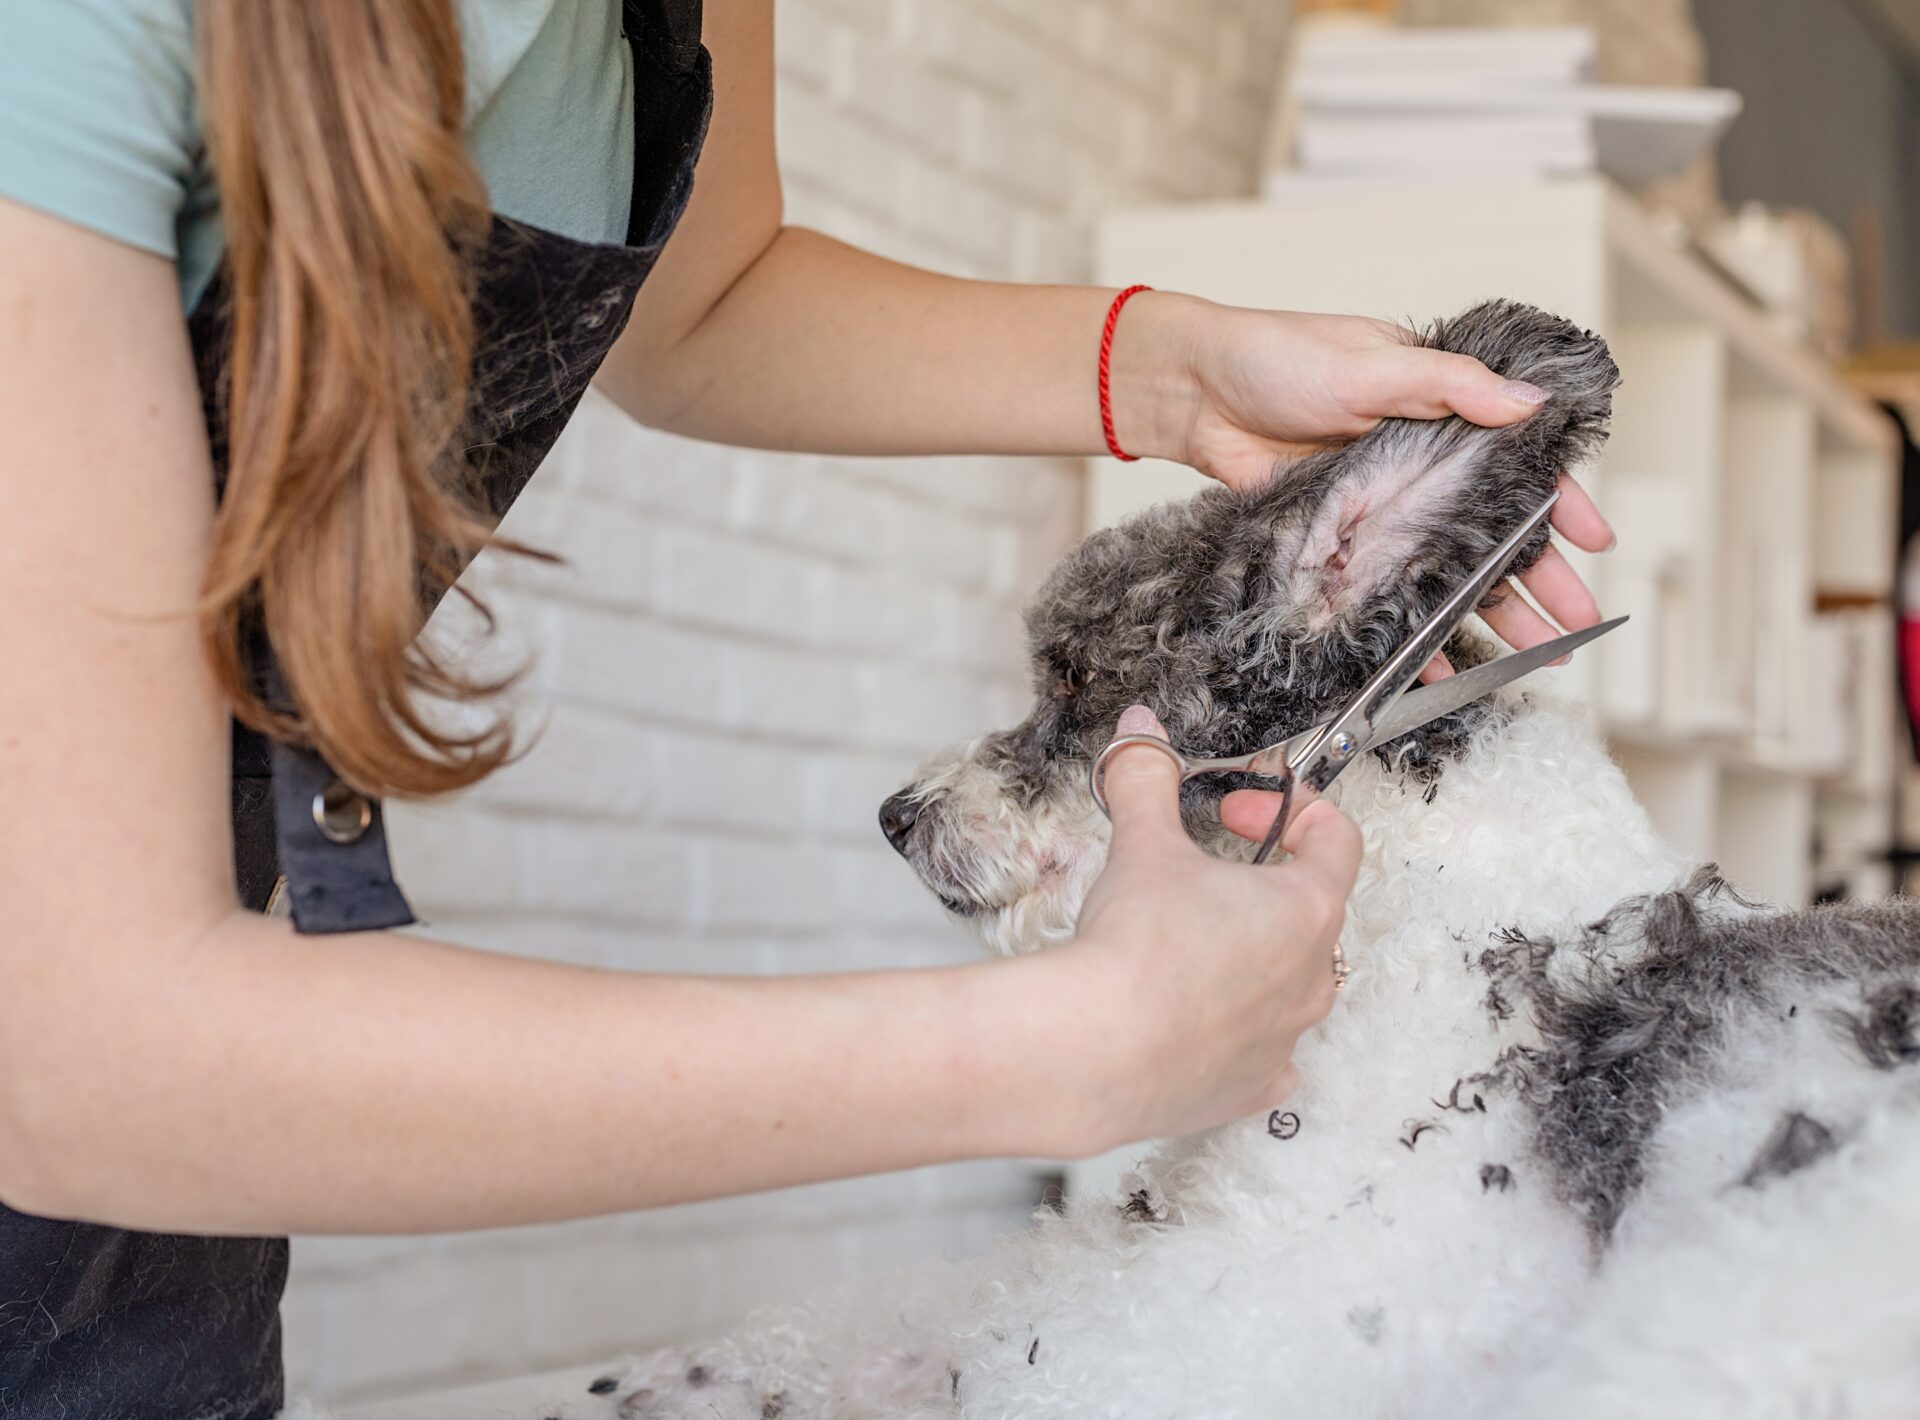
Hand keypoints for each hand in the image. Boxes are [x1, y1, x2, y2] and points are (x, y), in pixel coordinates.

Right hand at [1051, 706, 1361, 1152]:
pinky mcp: (1251, 1089)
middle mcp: (1313, 978)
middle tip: (1195, 875)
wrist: (1095, 1052)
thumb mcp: (1141, 844)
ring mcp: (1287, 1041)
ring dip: (1250, 959)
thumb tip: (1140, 729)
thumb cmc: (1136, 946)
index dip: (1287, 810)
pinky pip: (1267, 1056)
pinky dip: (1241, 1034)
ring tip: (1183, 948)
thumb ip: (1146, 778)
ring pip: (1290, 987)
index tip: (1232, 811)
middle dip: (1258, 886)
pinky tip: (1195, 1021)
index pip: (1336, 841)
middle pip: (1310, 915)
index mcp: (1305, 910)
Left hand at [1108, 293, 1614, 675]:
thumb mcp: (1372, 362)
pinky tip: (1437, 664)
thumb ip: (1452, 385)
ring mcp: (1381, 508)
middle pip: (1493, 530)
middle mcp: (1419, 465)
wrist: (1195, 393)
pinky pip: (1386, 594)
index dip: (1561, 503)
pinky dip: (1411, 630)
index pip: (1520, 461)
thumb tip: (1530, 404)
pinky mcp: (1340, 542)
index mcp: (1441, 410)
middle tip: (1576, 626)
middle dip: (1541, 580)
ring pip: (1447, 570)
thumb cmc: (1277, 357)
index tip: (1595, 543)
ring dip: (1490, 615)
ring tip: (1533, 658)